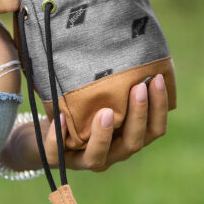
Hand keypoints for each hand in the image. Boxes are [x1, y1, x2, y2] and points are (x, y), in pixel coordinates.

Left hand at [0, 74, 168, 172]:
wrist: (44, 130)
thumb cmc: (83, 104)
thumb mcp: (104, 92)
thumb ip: (120, 80)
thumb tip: (137, 44)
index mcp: (129, 137)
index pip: (154, 129)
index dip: (159, 106)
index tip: (157, 78)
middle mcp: (112, 152)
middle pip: (134, 142)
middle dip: (138, 115)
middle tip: (138, 87)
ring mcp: (85, 159)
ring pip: (99, 157)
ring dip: (104, 134)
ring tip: (105, 111)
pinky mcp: (58, 160)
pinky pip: (58, 153)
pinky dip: (60, 136)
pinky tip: (62, 118)